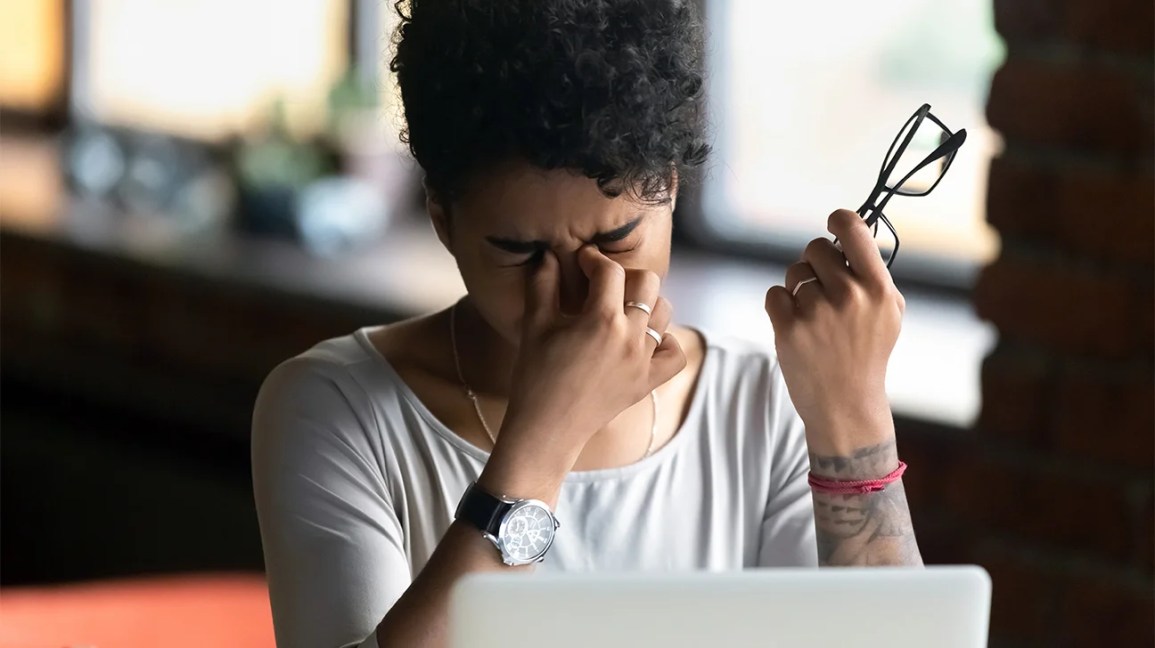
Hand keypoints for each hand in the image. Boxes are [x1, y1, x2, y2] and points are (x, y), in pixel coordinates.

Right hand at [494, 247, 685, 471]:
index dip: (593, 259)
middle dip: (625, 275)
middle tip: (603, 284)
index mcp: (602, 320)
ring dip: (646, 303)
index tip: (582, 261)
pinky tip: (644, 339)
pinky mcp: (648, 382)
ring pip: (664, 312)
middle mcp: (630, 337)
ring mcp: (644, 361)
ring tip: (621, 308)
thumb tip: (548, 254)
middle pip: (648, 283)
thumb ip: (542, 284)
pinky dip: (666, 341)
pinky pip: (675, 354)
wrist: (547, 428)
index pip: (609, 270)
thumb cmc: (535, 376)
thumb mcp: (534, 325)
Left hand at [764, 209, 903, 455]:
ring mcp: (816, 312)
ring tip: (815, 316)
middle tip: (824, 290)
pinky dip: (781, 306)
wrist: (846, 403)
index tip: (833, 224)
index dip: (838, 220)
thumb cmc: (866, 351)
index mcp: (877, 288)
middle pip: (815, 248)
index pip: (852, 228)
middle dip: (816, 264)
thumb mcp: (888, 311)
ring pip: (794, 273)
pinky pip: (775, 293)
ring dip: (799, 289)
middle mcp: (848, 296)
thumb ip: (873, 271)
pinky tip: (797, 326)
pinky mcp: (788, 328)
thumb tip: (854, 230)